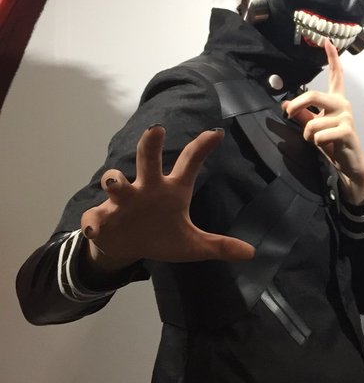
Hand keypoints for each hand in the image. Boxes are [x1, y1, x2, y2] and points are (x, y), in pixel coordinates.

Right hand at [81, 126, 254, 272]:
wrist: (127, 247)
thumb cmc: (161, 236)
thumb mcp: (192, 244)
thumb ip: (219, 245)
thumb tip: (251, 253)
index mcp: (171, 190)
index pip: (188, 163)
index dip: (201, 148)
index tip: (217, 133)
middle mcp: (146, 188)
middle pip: (147, 160)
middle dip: (149, 144)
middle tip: (156, 128)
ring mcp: (121, 201)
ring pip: (114, 182)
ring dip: (113, 179)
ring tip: (114, 182)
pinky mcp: (102, 218)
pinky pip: (94, 216)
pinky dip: (93, 222)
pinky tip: (95, 228)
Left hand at [282, 39, 363, 204]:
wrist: (349, 164)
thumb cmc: (333, 144)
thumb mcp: (315, 127)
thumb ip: (303, 115)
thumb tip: (286, 106)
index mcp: (336, 101)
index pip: (335, 75)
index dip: (331, 58)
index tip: (326, 41)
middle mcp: (343, 104)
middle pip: (314, 95)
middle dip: (297, 105)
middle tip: (288, 113)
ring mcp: (346, 117)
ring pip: (313, 122)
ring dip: (308, 135)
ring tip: (318, 141)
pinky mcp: (347, 130)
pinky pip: (319, 134)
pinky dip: (316, 142)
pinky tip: (326, 146)